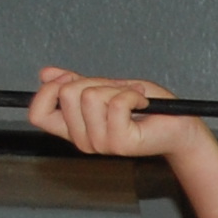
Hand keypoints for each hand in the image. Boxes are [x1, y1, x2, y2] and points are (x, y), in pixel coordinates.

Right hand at [29, 66, 212, 159]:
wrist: (179, 124)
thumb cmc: (148, 107)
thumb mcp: (107, 87)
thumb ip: (76, 82)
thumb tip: (45, 73)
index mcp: (74, 129)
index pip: (37, 114)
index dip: (47, 91)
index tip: (68, 79)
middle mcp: (84, 140)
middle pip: (66, 94)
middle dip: (93, 81)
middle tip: (116, 91)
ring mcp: (102, 144)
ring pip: (90, 96)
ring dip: (116, 89)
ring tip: (132, 99)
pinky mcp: (121, 142)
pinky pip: (115, 103)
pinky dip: (132, 94)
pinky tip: (141, 103)